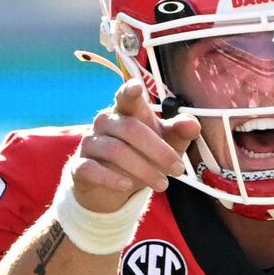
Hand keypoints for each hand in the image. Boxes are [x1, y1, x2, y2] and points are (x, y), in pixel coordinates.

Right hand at [69, 81, 199, 214]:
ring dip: (143, 169)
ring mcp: (90, 143)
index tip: (136, 87)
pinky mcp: (80, 166)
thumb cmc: (141, 155)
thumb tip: (193, 124)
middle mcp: (105, 122)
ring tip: (163, 184)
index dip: (129, 91)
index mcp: (125, 111)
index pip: (125, 96)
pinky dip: (111, 178)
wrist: (111, 186)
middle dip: (158, 150)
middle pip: (130, 129)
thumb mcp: (165, 143)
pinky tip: (127, 186)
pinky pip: (91, 169)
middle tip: (178, 169)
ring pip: (115, 151)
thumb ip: (179, 132)